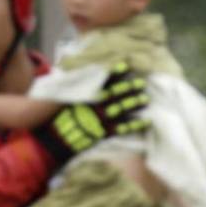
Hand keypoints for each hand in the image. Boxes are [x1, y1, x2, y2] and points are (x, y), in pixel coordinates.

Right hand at [31, 63, 148, 163]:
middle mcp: (96, 106)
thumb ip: (80, 90)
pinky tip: (146, 121)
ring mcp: (101, 119)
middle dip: (129, 88)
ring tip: (146, 99)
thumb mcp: (68, 100)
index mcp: (88, 96)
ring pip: (121, 109)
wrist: (58, 139)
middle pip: (116, 94)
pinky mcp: (104, 132)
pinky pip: (123, 128)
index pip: (103, 82)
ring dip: (134, 104)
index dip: (115, 74)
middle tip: (141, 83)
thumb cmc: (62, 119)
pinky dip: (135, 125)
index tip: (126, 67)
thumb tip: (88, 78)